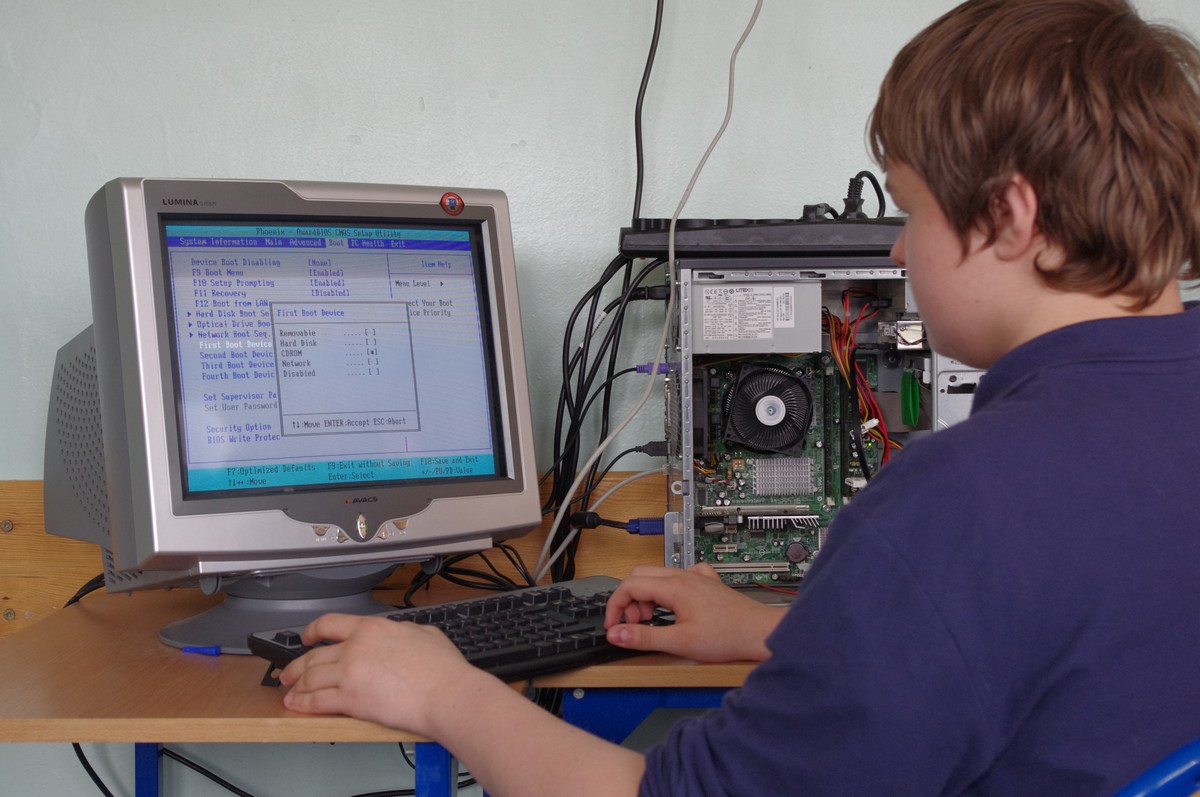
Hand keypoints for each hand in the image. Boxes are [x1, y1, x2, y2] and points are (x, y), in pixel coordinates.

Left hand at [278, 613, 488, 735]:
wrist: (445, 693)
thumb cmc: (442, 668)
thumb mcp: (423, 632)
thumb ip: (401, 631)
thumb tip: (398, 634)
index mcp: (371, 628)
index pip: (329, 624)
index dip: (312, 631)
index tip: (307, 637)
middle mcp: (355, 648)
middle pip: (313, 655)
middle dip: (296, 665)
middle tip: (288, 672)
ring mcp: (350, 674)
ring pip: (310, 678)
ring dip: (296, 686)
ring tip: (289, 692)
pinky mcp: (351, 700)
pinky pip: (317, 702)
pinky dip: (302, 704)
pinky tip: (296, 706)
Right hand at [603, 564, 781, 662]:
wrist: (760, 633)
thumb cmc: (727, 636)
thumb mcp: (679, 642)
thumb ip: (644, 637)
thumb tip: (616, 634)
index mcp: (674, 587)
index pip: (628, 585)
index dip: (615, 606)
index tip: (614, 626)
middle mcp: (684, 576)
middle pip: (640, 576)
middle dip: (629, 600)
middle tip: (634, 625)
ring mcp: (697, 578)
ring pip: (659, 575)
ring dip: (647, 596)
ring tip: (653, 621)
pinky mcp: (708, 585)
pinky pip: (680, 576)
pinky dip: (669, 590)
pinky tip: (676, 605)